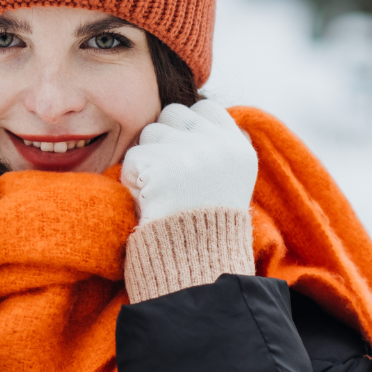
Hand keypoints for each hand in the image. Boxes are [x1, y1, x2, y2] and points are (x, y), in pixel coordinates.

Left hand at [121, 100, 257, 223]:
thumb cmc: (206, 226)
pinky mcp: (160, 165)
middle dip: (164, 137)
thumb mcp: (232, 181)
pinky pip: (132, 158)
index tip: (184, 149)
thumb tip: (202, 112)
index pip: (205, 107)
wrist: (194, 263)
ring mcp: (189, 153)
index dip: (188, 124)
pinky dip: (133, 179)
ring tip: (162, 190)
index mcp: (238, 149)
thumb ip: (220, 145)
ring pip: (149, 133)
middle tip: (169, 173)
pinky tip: (149, 200)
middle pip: (172, 113)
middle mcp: (217, 146)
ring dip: (147, 159)